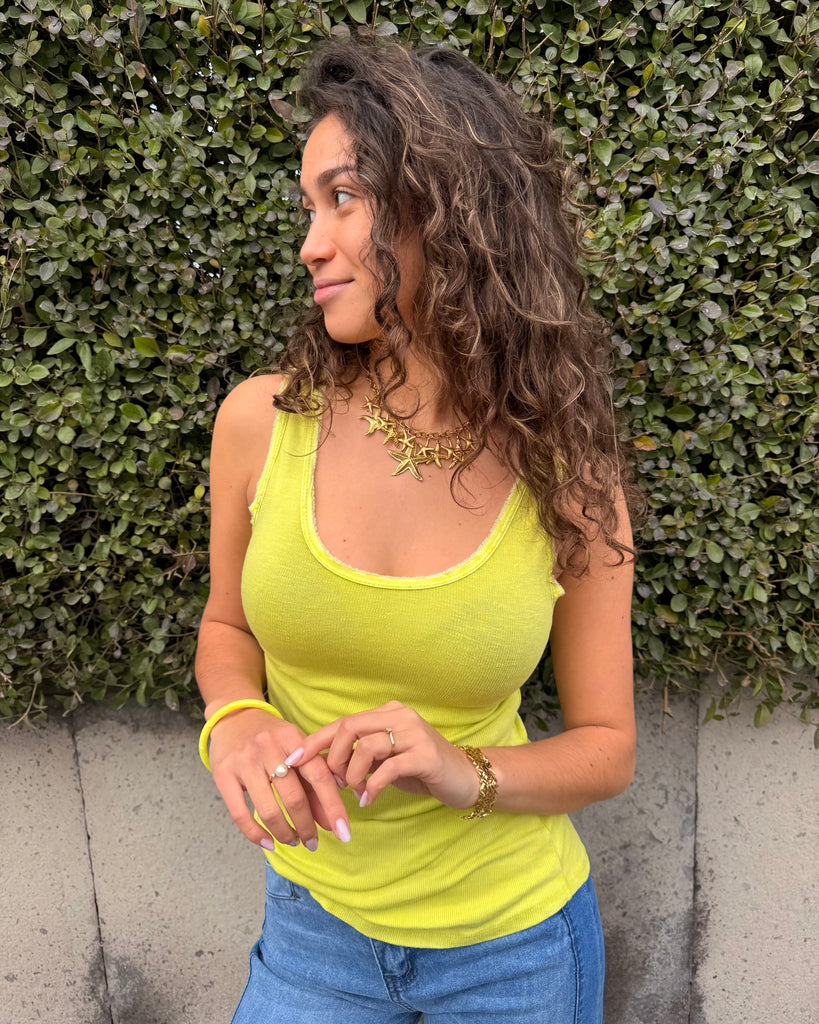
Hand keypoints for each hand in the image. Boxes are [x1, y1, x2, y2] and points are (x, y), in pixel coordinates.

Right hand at [208, 709, 350, 849]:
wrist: (234, 716)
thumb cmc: (272, 738)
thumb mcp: (297, 750)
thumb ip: (314, 783)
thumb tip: (330, 822)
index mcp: (292, 737)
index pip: (319, 774)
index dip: (333, 806)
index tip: (343, 832)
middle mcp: (268, 747)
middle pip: (294, 796)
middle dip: (307, 826)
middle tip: (313, 842)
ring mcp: (244, 761)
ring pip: (268, 809)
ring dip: (285, 833)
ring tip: (293, 840)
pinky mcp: (222, 774)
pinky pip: (240, 813)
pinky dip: (256, 834)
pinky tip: (268, 843)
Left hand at [286, 701, 480, 810]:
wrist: (465, 777)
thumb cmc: (421, 769)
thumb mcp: (386, 759)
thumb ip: (360, 756)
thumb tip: (323, 766)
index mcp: (388, 712)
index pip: (343, 722)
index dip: (315, 741)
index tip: (292, 760)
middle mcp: (400, 716)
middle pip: (350, 728)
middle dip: (334, 758)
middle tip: (335, 782)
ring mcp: (414, 733)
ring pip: (366, 747)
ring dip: (353, 774)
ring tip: (355, 791)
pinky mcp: (424, 755)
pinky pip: (387, 768)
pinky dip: (371, 786)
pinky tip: (368, 799)